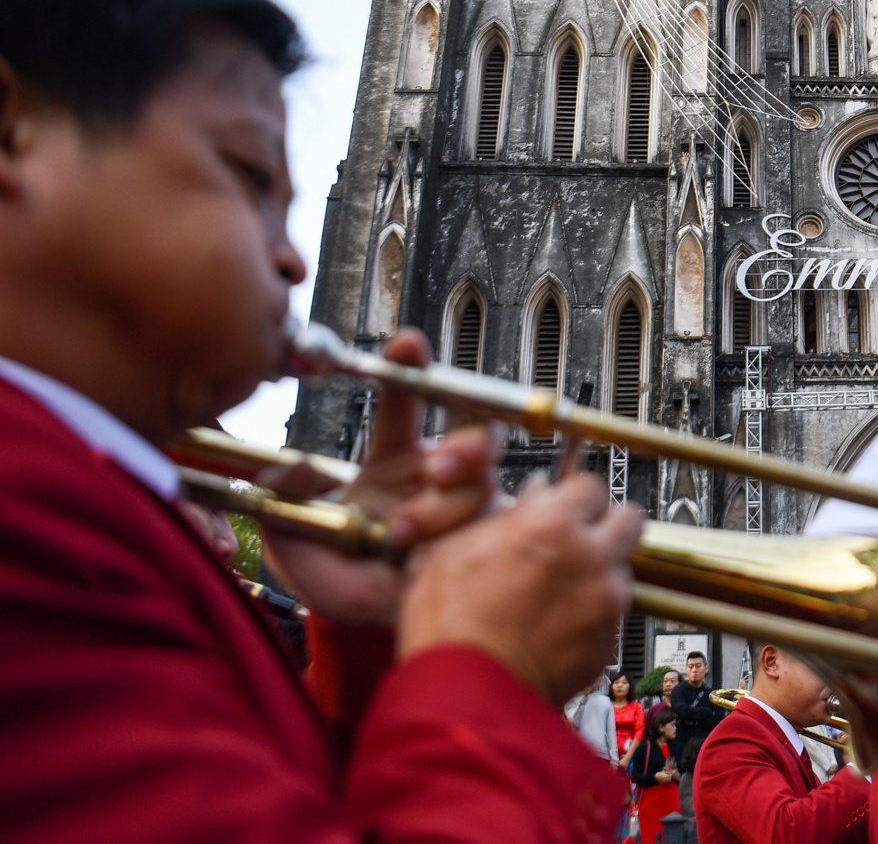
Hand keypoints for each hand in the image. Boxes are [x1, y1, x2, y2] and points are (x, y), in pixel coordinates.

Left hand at [263, 330, 495, 621]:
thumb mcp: (299, 547)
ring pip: (484, 482)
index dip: (411, 368)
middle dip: (463, 442)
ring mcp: (470, 507)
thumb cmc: (345, 580)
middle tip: (437, 466)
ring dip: (447, 504)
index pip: (409, 402)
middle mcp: (439, 476)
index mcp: (396, 462)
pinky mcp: (492, 540)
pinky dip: (468, 535)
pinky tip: (435, 555)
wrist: (378, 630)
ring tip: (407, 531)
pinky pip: (500, 525)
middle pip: (473, 431)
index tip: (408, 342)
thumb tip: (292, 469)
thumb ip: (282, 506)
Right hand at [398, 472, 644, 706]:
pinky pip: (615, 612)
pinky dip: (595, 612)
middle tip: (580, 537)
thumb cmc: (451, 629)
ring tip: (562, 589)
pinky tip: (560, 624)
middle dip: (607, 523)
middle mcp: (591, 557)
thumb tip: (534, 498)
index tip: (563, 506)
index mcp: (553, 526)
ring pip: (623, 566)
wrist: (467, 697)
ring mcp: (606, 600)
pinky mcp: (610, 640)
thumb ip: (506, 517)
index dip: (574, 497)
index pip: (589, 485)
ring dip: (601, 569)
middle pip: (628, 517)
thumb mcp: (456, 551)